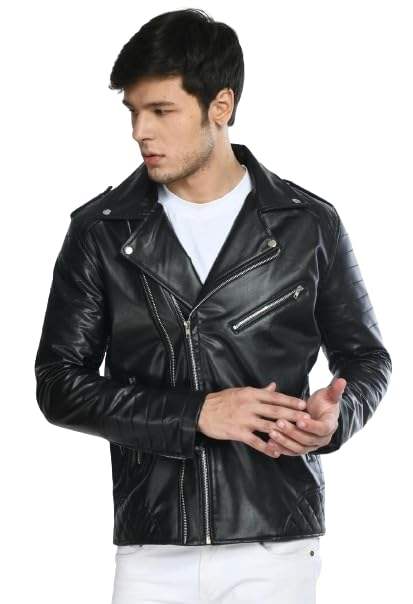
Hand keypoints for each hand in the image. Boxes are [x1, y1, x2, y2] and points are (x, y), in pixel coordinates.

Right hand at [197, 382, 311, 458]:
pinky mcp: (237, 432)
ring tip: (296, 435)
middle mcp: (249, 405)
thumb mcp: (241, 392)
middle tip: (306, 419)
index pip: (275, 397)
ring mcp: (244, 419)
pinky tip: (276, 453)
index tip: (303, 404)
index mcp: (251, 393)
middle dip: (292, 415)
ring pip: (268, 425)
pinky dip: (266, 447)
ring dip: (283, 431)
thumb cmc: (222, 401)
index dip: (290, 401)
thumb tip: (274, 387)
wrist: (202, 411)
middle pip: (275, 411)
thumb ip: (259, 391)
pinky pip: (255, 441)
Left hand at [266, 377, 346, 456]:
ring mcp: (312, 446)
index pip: (322, 429)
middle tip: (279, 422)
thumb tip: (342, 381)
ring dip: (284, 441)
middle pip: (308, 439)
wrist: (319, 414)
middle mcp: (322, 439)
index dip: (311, 426)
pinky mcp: (301, 449)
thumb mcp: (329, 395)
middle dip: (292, 431)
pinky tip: (269, 443)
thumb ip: (334, 390)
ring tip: (271, 432)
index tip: (300, 420)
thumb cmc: (323, 403)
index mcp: (330, 426)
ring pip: (298, 447)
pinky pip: (291, 451)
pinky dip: (281, 448)